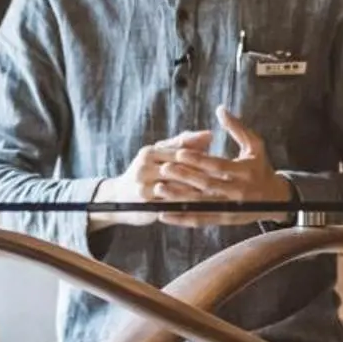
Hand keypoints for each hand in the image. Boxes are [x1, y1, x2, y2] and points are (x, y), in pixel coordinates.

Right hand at [93, 131, 213, 220]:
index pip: (181, 152)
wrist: (117, 199)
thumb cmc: (146, 174)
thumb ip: (183, 144)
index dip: (202, 157)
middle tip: (225, 179)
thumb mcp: (160, 155)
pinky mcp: (144, 202)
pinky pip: (170, 203)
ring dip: (197, 191)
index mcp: (151, 152)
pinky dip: (186, 204)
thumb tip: (210, 134)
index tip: (223, 162)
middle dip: (202, 174)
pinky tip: (202, 207)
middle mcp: (145, 166)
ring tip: (218, 193)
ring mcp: (143, 185)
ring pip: (176, 187)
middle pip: (179, 168)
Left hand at [151, 108, 293, 222]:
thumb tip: (220, 109)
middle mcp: (237, 191)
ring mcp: (230, 207)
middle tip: (164, 168)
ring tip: (159, 189)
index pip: (218, 166)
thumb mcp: (255, 146)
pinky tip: (164, 214)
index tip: (179, 152)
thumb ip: (237, 128)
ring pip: (201, 204)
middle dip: (184, 177)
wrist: (276, 199)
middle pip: (207, 185)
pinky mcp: (224, 220)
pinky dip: (181, 219)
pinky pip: (200, 220)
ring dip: (179, 198)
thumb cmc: (261, 167)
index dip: (198, 160)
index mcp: (245, 171)